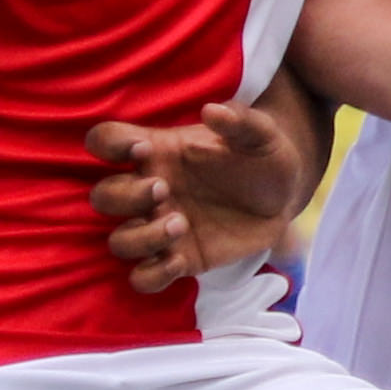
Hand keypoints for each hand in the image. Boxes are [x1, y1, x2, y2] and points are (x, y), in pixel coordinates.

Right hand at [86, 100, 313, 291]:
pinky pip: (145, 278)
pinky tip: (181, 261)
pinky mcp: (181, 259)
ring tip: (181, 224)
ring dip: (141, 238)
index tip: (143, 149)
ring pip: (119, 242)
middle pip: (103, 196)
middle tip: (164, 190)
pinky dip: (154, 275)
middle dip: (126, 196)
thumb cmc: (263, 156)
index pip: (106, 141)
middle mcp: (152, 190)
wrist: (286, 195)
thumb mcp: (260, 134)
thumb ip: (241, 121)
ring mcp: (163, 227)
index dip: (110, 145)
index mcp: (160, 152)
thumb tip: (213, 111)